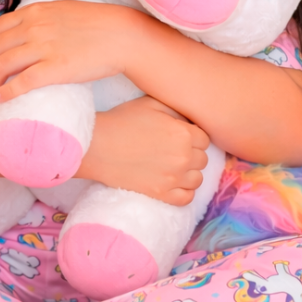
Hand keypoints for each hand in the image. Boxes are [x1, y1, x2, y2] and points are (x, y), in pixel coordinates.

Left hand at [0, 0, 149, 101]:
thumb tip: (26, 27)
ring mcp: (43, 48)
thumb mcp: (62, 9)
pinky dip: (5, 92)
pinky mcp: (54, 69)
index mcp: (35, 12)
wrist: (122, 36)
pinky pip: (20, 82)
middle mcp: (34, 27)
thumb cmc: (97, 23)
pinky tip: (0, 98)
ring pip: (1, 66)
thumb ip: (41, 16)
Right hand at [77, 96, 209, 205]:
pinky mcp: (161, 194)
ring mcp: (173, 178)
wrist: (97, 146)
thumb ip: (177, 109)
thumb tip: (189, 119)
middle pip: (203, 159)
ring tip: (172, 166)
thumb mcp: (151, 103)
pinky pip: (186, 198)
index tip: (180, 136)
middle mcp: (183, 157)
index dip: (192, 136)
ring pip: (198, 179)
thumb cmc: (122, 121)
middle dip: (191, 153)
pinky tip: (172, 181)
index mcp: (183, 134)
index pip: (204, 138)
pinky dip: (184, 191)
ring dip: (189, 172)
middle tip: (172, 149)